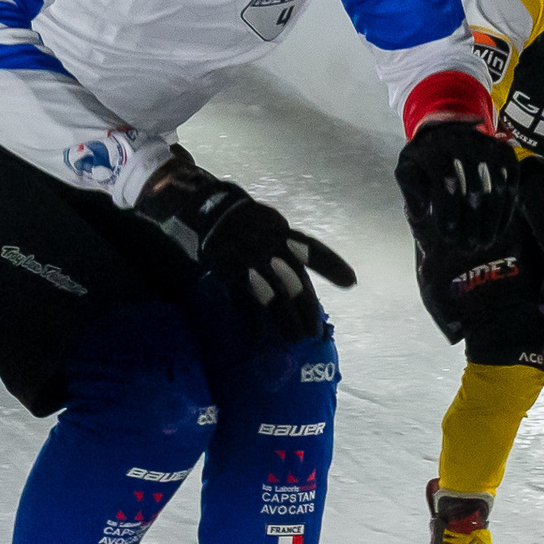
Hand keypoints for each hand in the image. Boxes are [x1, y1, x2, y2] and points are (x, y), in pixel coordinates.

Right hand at [136, 152, 354, 340]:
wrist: (192, 204)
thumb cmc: (228, 214)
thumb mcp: (260, 221)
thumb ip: (276, 240)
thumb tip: (292, 260)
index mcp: (279, 230)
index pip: (312, 249)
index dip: (332, 266)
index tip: (351, 282)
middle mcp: (271, 244)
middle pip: (297, 281)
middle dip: (307, 308)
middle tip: (313, 331)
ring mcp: (252, 258)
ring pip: (278, 295)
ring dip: (287, 320)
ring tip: (296, 338)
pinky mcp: (231, 269)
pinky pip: (247, 299)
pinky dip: (252, 320)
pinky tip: (257, 337)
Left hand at [397, 121, 519, 255]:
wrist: (444, 131)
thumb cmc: (424, 159)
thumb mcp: (408, 169)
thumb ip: (410, 190)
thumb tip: (421, 213)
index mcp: (437, 148)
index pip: (447, 182)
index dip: (449, 212)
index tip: (449, 237)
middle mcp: (464, 143)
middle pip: (475, 188)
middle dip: (473, 222)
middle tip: (469, 247)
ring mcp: (487, 145)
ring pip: (497, 186)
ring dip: (492, 219)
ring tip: (485, 242)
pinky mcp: (504, 151)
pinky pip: (511, 180)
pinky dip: (508, 206)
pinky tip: (500, 227)